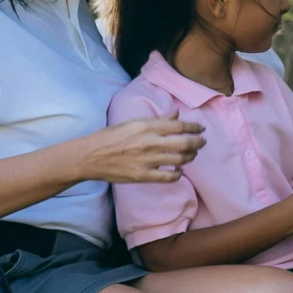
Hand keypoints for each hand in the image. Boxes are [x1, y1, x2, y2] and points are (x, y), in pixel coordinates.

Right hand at [81, 117, 204, 182]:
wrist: (90, 157)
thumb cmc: (110, 137)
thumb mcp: (132, 123)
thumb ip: (156, 120)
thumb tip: (176, 115)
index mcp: (146, 126)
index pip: (179, 126)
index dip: (194, 128)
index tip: (200, 129)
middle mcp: (149, 142)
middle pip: (184, 143)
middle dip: (198, 142)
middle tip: (202, 142)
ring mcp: (147, 160)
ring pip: (180, 159)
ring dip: (190, 157)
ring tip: (192, 154)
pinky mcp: (143, 176)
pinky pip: (169, 177)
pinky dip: (178, 174)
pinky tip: (179, 170)